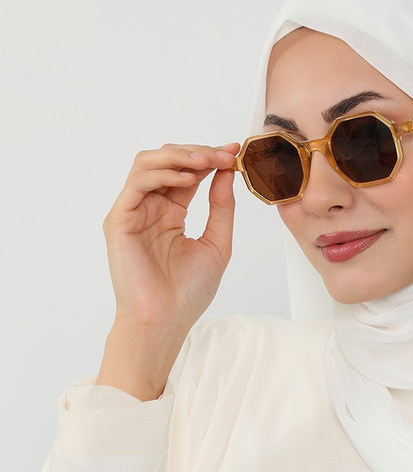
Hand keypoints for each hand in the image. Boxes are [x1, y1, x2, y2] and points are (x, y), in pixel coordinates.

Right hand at [102, 142, 238, 335]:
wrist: (165, 321)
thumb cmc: (188, 292)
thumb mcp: (217, 244)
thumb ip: (221, 207)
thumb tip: (227, 171)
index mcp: (171, 213)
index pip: (187, 173)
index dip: (209, 158)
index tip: (234, 150)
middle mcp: (150, 207)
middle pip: (167, 161)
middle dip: (197, 153)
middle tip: (224, 153)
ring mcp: (133, 211)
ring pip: (148, 164)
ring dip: (179, 156)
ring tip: (206, 161)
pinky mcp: (119, 219)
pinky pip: (138, 184)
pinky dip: (162, 175)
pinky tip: (187, 180)